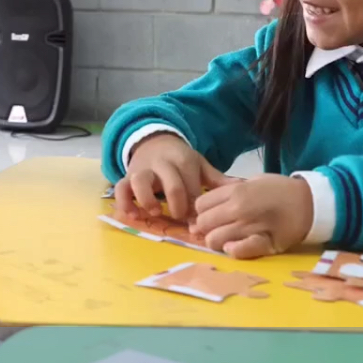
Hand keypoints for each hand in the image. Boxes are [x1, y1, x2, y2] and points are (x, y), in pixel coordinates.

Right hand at [114, 134, 232, 220]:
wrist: (154, 142)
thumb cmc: (180, 161)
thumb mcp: (199, 166)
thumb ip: (217, 180)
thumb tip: (242, 189)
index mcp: (183, 160)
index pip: (192, 184)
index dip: (196, 205)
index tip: (200, 220)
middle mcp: (162, 163)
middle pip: (171, 182)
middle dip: (178, 203)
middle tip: (181, 217)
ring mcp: (142, 169)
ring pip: (140, 181)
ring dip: (148, 199)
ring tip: (156, 212)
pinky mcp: (127, 176)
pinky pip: (120, 188)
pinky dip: (124, 202)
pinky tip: (132, 215)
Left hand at [190, 174, 312, 258]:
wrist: (310, 202)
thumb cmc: (279, 190)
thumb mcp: (252, 181)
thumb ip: (228, 192)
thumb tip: (204, 207)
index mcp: (236, 191)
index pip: (200, 205)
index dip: (202, 211)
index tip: (210, 214)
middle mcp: (239, 209)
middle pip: (203, 224)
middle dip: (205, 228)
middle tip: (216, 228)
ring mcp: (251, 227)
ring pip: (215, 240)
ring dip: (216, 241)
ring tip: (226, 238)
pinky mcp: (264, 244)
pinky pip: (239, 251)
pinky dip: (233, 250)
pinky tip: (235, 247)